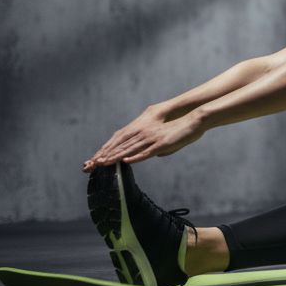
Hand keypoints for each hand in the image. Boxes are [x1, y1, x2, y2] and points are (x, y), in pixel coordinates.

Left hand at [83, 107, 201, 170]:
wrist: (195, 120)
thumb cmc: (181, 131)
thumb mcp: (165, 141)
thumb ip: (157, 147)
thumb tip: (153, 154)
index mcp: (142, 131)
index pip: (120, 143)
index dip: (106, 152)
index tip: (94, 161)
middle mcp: (143, 133)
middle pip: (120, 146)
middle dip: (104, 156)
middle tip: (90, 165)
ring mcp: (152, 138)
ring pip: (129, 149)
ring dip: (115, 157)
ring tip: (102, 164)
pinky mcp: (161, 143)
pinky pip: (146, 151)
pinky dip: (135, 156)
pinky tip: (126, 161)